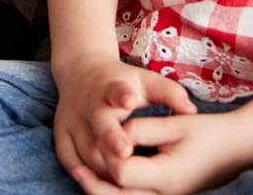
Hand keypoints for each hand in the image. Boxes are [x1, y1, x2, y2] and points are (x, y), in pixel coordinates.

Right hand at [53, 57, 195, 190]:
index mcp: (110, 87)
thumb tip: (191, 111)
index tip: (130, 100)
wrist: (80, 71)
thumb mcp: (145, 80)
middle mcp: (88, 103)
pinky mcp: (61, 132)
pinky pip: (68, 157)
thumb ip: (169, 93)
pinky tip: (94, 182)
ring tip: (122, 178)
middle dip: (110, 137)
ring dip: (102, 163)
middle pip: (98, 122)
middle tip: (125, 152)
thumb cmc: (122, 83)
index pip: (115, 89)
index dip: (122, 94)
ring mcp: (72, 119)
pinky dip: (80, 171)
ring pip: (85, 146)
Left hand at [94, 110, 252, 194]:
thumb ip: (142, 128)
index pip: (121, 171)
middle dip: (94, 183)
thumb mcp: (175, 124)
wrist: (238, 148)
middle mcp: (165, 194)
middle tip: (77, 168)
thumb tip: (116, 133)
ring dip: (102, 191)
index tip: (102, 136)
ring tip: (83, 174)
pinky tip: (106, 179)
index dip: (107, 153)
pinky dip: (117, 193)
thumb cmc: (208, 132)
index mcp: (167, 174)